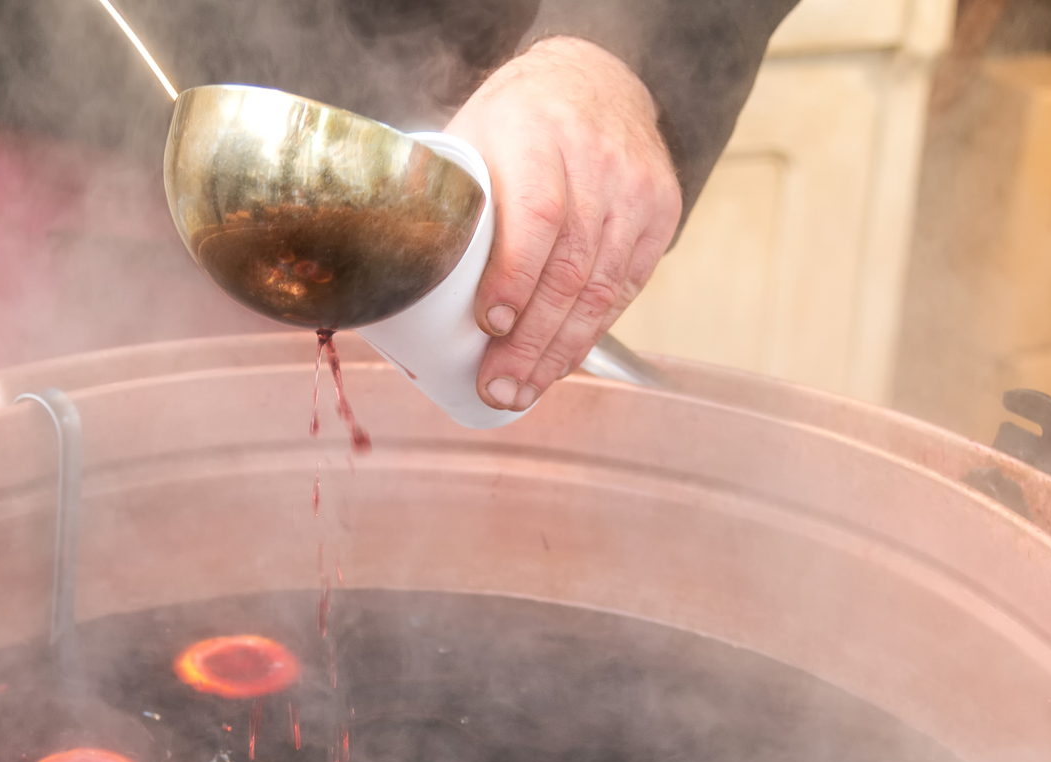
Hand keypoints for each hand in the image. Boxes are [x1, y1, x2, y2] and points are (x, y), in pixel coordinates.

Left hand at [445, 37, 681, 411]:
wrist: (594, 80)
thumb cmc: (517, 121)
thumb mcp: (473, 136)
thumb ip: (445, 200)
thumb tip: (390, 279)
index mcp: (537, 135)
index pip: (537, 214)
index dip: (515, 277)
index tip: (491, 325)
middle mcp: (597, 162)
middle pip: (570, 268)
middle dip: (531, 342)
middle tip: (498, 388)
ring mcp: (636, 190)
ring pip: (601, 289)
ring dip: (559, 352)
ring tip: (523, 391)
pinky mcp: (660, 215)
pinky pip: (626, 289)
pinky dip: (591, 334)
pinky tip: (560, 364)